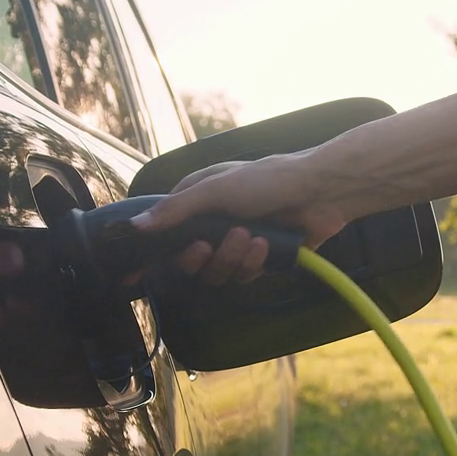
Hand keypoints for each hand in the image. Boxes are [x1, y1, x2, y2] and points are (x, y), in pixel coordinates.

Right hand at [131, 153, 351, 284]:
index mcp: (196, 202)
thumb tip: (135, 226)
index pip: (164, 235)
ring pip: (217, 272)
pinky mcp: (260, 259)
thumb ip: (176, 210)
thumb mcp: (216, 189)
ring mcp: (236, 243)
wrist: (320, 191)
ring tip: (251, 237)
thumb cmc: (267, 179)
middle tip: (209, 245)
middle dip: (201, 257)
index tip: (137, 275)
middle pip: (189, 262)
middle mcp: (213, 224)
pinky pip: (244, 276)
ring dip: (231, 258)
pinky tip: (265, 245)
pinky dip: (253, 263)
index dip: (152, 256)